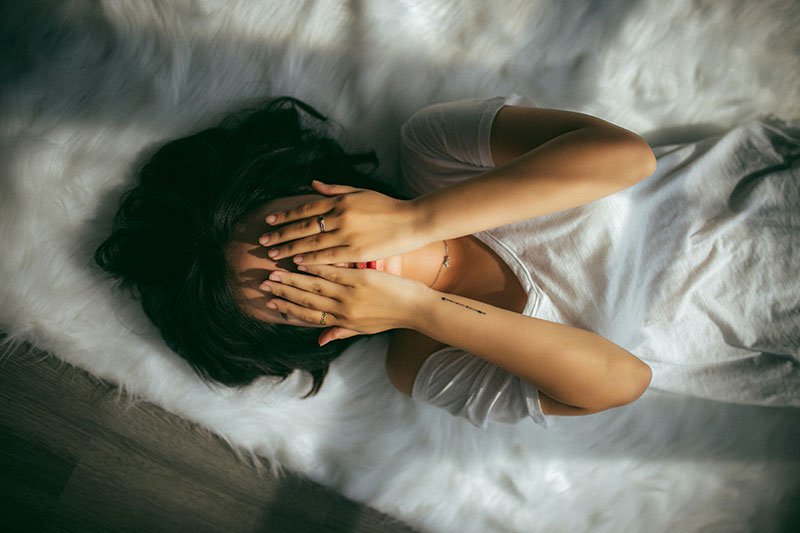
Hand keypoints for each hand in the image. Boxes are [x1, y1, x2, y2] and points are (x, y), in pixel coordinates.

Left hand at [260, 180, 428, 264]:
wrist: (412, 220)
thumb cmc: (386, 206)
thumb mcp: (360, 192)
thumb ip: (334, 190)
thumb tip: (312, 184)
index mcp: (340, 201)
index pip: (306, 208)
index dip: (286, 215)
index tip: (270, 220)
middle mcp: (341, 217)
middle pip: (304, 227)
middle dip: (282, 234)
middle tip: (263, 241)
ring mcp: (348, 235)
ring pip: (312, 244)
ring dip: (291, 250)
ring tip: (274, 255)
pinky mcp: (357, 252)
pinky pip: (329, 257)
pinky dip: (311, 260)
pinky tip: (298, 263)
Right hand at [260, 264, 428, 345]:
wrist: (416, 309)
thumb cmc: (392, 317)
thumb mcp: (365, 330)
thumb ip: (341, 332)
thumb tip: (319, 341)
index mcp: (343, 322)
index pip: (309, 316)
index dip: (288, 309)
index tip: (272, 303)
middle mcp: (343, 310)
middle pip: (307, 301)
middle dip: (284, 292)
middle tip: (264, 284)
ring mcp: (351, 295)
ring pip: (315, 286)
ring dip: (293, 279)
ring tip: (276, 272)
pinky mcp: (360, 280)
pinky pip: (333, 273)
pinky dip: (316, 267)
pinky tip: (302, 260)